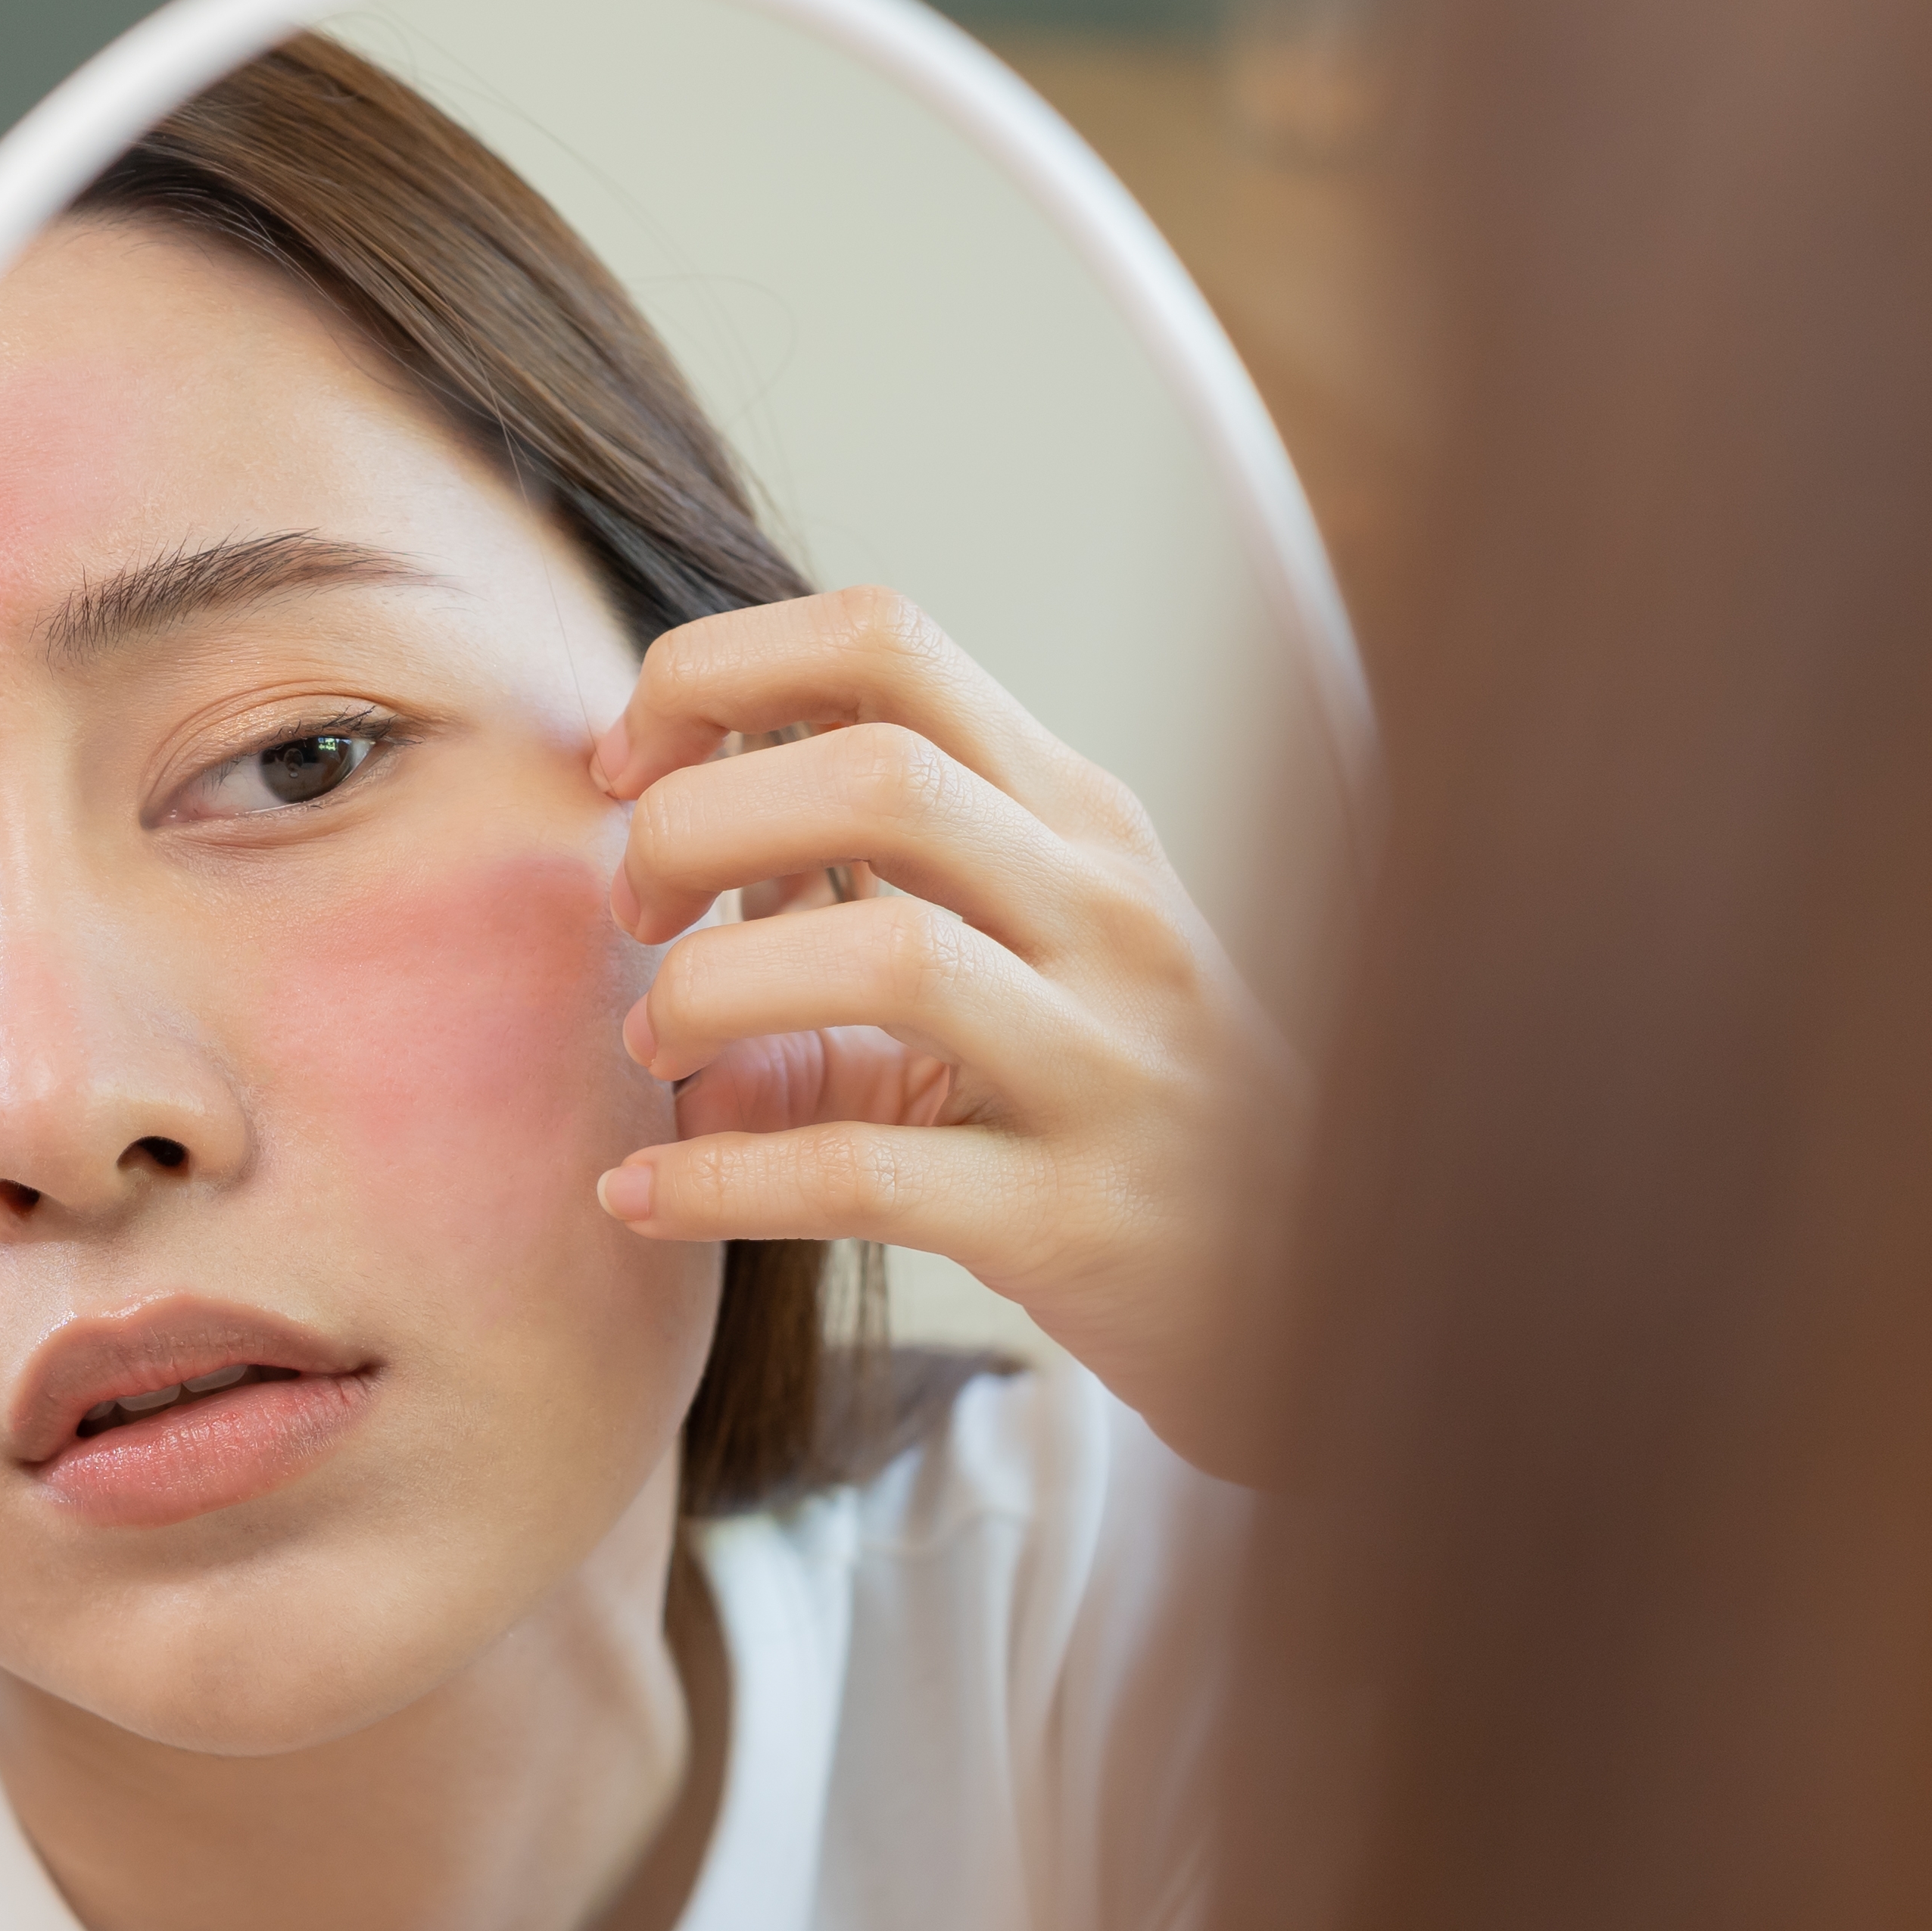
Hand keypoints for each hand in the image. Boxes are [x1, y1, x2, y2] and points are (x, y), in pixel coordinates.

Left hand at [590, 587, 1299, 1480]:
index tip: (628, 765)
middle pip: (874, 772)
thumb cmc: (1119, 1105)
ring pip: (887, 954)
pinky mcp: (1075, 1217)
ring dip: (710, 990)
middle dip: (699, 822)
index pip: (885, 641)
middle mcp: (1104, 911)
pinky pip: (868, 1174)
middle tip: (634, 913)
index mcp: (1074, 817)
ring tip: (651, 1050)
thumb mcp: (1018, 962)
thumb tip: (651, 888)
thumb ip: (851, 902)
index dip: (718, 674)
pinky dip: (722, 1182)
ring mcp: (1106, 1062)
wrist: (1302, 1289)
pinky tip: (640, 1197)